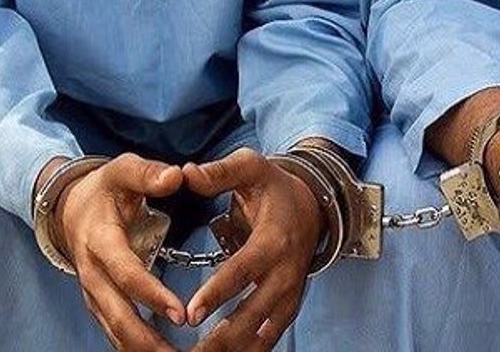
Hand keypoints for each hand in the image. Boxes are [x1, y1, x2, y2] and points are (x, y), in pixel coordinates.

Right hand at [52, 153, 185, 351]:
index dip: (152, 296)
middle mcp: (92, 273)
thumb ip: (148, 174)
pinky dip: (136, 347)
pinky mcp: (98, 303)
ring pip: (115, 331)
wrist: (67, 207)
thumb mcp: (123, 170)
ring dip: (143, 349)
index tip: (181, 313)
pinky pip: (115, 331)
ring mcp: (93, 292)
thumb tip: (178, 176)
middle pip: (118, 315)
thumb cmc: (104, 188)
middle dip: (147, 339)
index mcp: (100, 240)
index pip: (126, 274)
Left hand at [183, 148, 324, 351]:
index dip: (218, 292)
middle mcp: (285, 272)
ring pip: (262, 332)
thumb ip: (220, 172)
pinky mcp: (288, 305)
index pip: (243, 270)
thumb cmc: (274, 186)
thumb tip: (186, 173)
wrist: (313, 205)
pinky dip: (248, 351)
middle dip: (221, 336)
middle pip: (253, 312)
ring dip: (232, 350)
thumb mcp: (251, 167)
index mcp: (273, 239)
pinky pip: (269, 337)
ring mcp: (289, 292)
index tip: (191, 313)